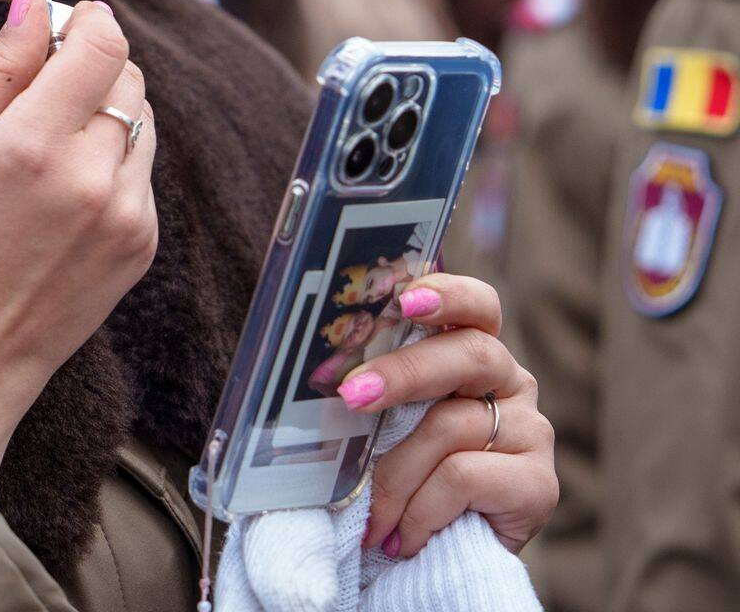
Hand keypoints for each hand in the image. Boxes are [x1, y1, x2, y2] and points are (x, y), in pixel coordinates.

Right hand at [0, 0, 157, 489]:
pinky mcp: (143, 242)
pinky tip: (57, 193)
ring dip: (103, 111)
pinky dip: (109, 159)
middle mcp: (94, 179)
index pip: (102, 44)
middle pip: (128, 74)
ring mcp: (128, 216)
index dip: (86, 19)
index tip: (61, 22)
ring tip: (43, 149)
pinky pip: (141, 167)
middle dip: (89, 65)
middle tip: (36, 92)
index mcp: (33, 148)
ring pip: (142, 118)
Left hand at [336, 274, 557, 557]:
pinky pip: (463, 477)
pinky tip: (401, 536)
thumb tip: (312, 373)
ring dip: (395, 474)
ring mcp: (530, 431)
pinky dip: (420, 509)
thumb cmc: (400, 477)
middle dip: (403, 372)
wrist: (437, 559)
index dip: (447, 294)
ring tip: (371, 515)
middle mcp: (510, 383)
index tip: (405, 298)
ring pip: (451, 425)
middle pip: (469, 354)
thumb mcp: (380, 425)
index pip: (476, 306)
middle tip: (351, 394)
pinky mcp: (540, 484)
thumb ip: (369, 389)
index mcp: (471, 354)